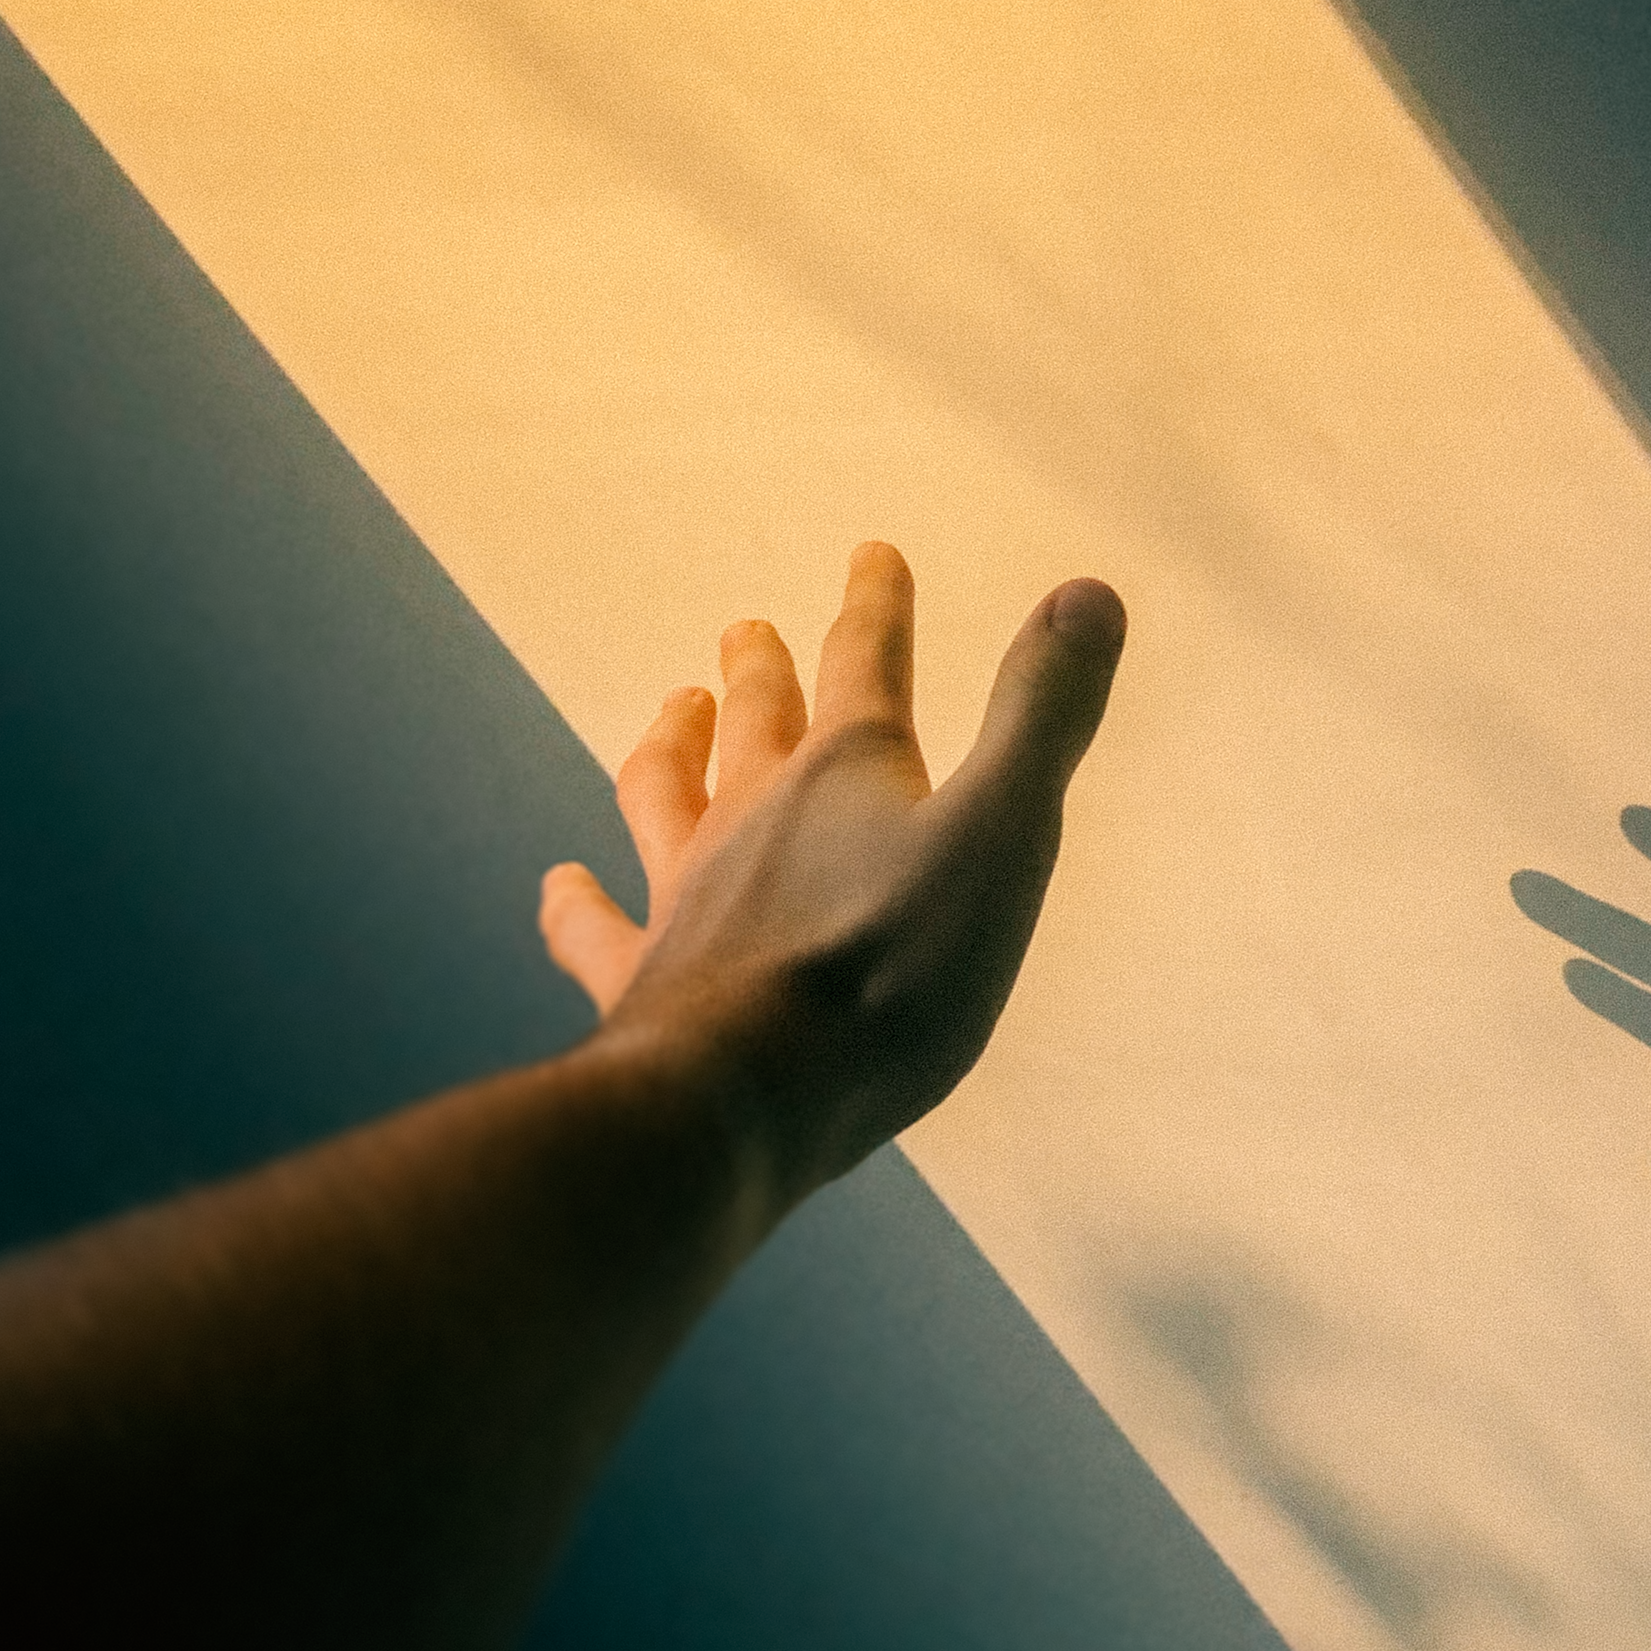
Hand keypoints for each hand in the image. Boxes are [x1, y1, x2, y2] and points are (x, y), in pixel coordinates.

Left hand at [539, 543, 1124, 1208]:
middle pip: (756, 717)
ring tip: (671, 711)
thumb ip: (1043, 717)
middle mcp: (753, 814)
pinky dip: (575, 903)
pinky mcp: (643, 978)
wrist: (748, 1095)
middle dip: (760, 667)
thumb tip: (1091, 591)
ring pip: (664, 794)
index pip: (864, 660)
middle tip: (744, 629)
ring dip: (669, 747)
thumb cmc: (892, 972)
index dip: (874, 604)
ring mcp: (687, 893)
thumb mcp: (1002, 835)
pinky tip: (559, 886)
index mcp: (848, 772)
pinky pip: (594, 928)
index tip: (871, 555)